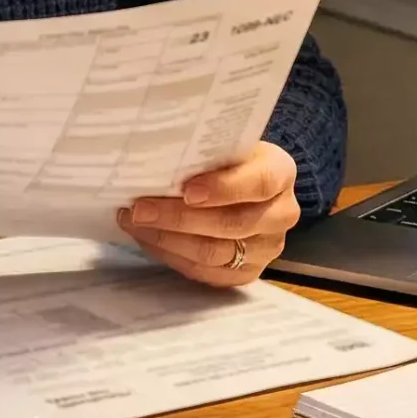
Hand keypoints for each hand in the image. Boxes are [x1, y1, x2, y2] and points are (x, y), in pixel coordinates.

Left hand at [116, 141, 299, 286]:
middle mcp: (282, 213)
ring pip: (214, 253)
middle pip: (231, 224)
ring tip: (134, 223)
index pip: (259, 183)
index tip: (187, 191)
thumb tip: (152, 158)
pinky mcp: (248, 273)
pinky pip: (205, 273)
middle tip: (139, 209)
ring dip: (167, 240)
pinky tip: (147, 239)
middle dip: (178, 218)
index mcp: (280, 173)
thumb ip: (202, 152)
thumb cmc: (226, 159)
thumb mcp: (224, 145)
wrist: (242, 184)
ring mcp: (267, 248)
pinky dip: (171, 256)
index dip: (223, 189)